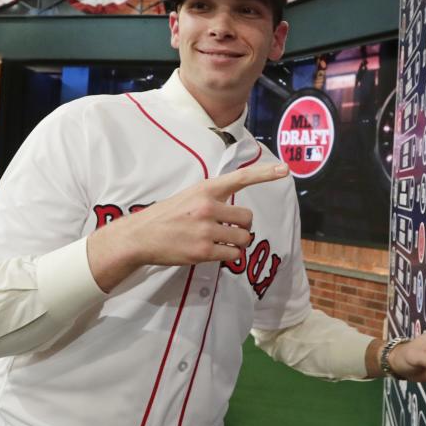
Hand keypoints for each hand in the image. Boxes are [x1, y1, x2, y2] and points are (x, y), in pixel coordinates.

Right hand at [88, 163, 288, 289]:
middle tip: (227, 231)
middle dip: (242, 227)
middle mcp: (208, 206)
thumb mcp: (189, 196)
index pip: (241, 178)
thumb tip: (236, 211)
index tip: (285, 169)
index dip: (265, 174)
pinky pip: (232, 255)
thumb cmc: (166, 216)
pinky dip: (228, 256)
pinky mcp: (204, 251)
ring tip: (219, 242)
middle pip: (248, 218)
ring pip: (243, 239)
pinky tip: (212, 252)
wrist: (140, 236)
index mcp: (205, 189)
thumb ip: (212, 198)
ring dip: (237, 244)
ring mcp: (206, 229)